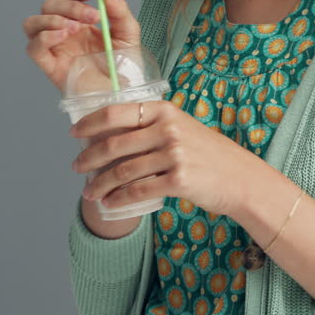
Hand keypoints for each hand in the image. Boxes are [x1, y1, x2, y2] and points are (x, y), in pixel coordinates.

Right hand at [23, 0, 139, 92]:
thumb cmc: (124, 65)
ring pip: (32, 23)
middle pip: (49, 5)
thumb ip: (119, 10)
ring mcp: (54, 48)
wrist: (124, 93)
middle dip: (71, 6)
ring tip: (76, 28)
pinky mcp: (49, 66)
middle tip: (93, 16)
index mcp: (80, 20)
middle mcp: (63, 32)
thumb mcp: (128, 32)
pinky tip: (63, 36)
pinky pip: (33, 48)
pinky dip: (44, 37)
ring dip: (53, 19)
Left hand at [69, 99, 265, 217]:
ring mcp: (174, 154)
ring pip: (122, 170)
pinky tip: (109, 203)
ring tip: (88, 193)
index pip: (116, 112)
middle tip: (76, 167)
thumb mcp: (182, 128)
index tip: (74, 134)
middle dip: (88, 158)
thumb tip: (110, 136)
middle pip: (114, 143)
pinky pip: (137, 190)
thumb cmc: (208, 154)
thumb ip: (152, 127)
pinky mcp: (178, 179)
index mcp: (165, 110)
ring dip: (99, 184)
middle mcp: (168, 129)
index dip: (90, 123)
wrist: (240, 178)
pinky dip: (118, 199)